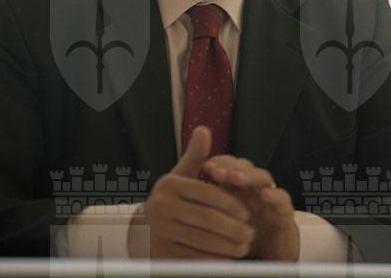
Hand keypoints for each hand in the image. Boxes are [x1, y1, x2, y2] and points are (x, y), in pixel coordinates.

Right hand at [128, 126, 255, 258]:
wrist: (139, 230)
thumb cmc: (169, 201)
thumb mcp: (179, 176)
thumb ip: (195, 156)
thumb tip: (204, 130)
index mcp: (169, 185)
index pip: (207, 193)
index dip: (231, 204)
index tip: (247, 213)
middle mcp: (161, 207)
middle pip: (208, 219)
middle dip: (233, 228)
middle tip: (250, 233)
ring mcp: (160, 232)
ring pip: (203, 241)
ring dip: (228, 246)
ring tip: (244, 247)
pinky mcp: (162, 255)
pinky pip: (194, 259)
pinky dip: (214, 261)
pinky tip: (227, 259)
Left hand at [202, 156, 298, 260]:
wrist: (271, 255)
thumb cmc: (243, 235)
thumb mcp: (223, 219)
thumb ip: (210, 202)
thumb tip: (187, 189)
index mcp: (239, 186)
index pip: (230, 165)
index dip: (219, 163)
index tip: (205, 166)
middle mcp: (254, 187)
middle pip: (245, 167)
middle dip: (230, 167)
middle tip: (216, 170)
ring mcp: (270, 198)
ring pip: (263, 178)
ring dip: (249, 176)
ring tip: (236, 178)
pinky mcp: (285, 213)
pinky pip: (282, 200)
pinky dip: (275, 196)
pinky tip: (264, 196)